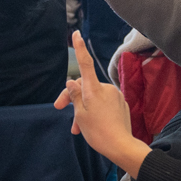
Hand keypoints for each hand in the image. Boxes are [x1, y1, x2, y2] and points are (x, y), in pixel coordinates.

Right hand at [56, 33, 150, 176]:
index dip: (79, 48)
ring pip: (93, 98)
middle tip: (58, 108)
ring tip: (76, 128)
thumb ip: (75, 96)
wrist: (121, 146)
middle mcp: (106, 88)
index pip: (85, 64)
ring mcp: (115, 96)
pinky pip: (103, 104)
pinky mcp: (121, 105)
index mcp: (94, 89)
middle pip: (84, 86)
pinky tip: (91, 126)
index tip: (77, 34)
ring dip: (83, 109)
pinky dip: (94, 111)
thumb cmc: (98, 132)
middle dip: (72, 97)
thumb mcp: (80, 115)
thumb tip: (72, 81)